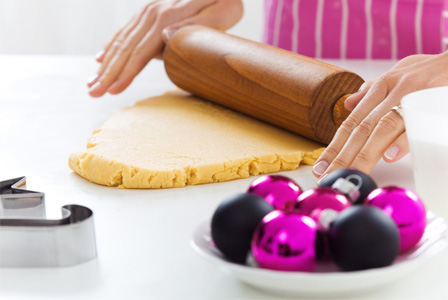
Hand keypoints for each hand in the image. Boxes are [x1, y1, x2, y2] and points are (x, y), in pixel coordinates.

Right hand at [87, 0, 242, 96]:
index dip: (127, 72)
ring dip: (105, 64)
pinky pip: (125, 30)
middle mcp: (154, 12)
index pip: (142, 50)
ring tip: (91, 84)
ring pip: (121, 40)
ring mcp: (149, 10)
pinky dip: (110, 46)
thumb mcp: (222, 12)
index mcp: (169, 16)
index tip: (114, 90)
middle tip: (93, 93)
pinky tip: (100, 59)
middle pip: (126, 48)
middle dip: (108, 73)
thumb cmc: (226, 1)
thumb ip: (195, 25)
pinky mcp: (149, 12)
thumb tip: (164, 35)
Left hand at [312, 51, 447, 180]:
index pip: (351, 122)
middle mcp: (393, 91)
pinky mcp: (435, 103)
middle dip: (342, 155)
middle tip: (329, 177)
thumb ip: (373, 91)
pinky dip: (402, 140)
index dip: (334, 146)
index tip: (320, 166)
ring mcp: (413, 97)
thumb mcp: (399, 73)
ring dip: (365, 153)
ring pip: (382, 128)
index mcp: (382, 86)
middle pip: (361, 128)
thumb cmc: (433, 70)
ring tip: (352, 173)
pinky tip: (390, 157)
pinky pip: (416, 124)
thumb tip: (347, 104)